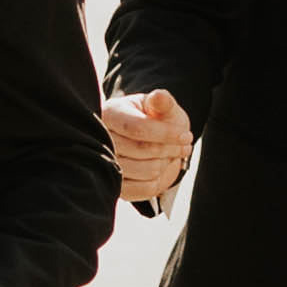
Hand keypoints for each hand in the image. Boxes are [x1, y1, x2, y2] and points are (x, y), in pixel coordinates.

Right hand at [103, 88, 193, 213]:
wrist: (148, 141)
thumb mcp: (160, 107)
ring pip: (146, 171)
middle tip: (184, 146)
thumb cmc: (155, 120)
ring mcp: (104, 165)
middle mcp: (100, 140)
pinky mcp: (114, 186)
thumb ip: (162, 101)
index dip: (165, 133)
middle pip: (142, 150)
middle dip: (170, 148)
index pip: (137, 128)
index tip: (186, 136)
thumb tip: (159, 97)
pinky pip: (143, 190)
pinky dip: (159, 180)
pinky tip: (161, 169)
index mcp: (109, 114)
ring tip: (171, 155)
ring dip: (166, 164)